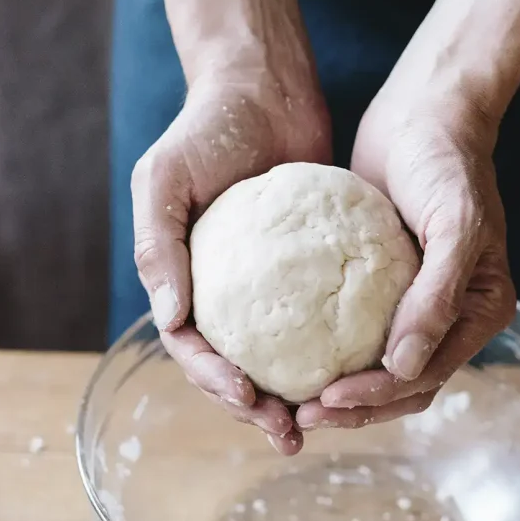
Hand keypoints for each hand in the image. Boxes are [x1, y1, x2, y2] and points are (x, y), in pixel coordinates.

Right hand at [132, 56, 331, 454]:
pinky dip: (333, 347)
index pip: (191, 348)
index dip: (215, 381)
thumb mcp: (165, 178)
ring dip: (295, 393)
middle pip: (233, 366)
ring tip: (326, 417)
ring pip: (278, 355)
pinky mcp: (309, 269)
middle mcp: (222, 291)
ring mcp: (267, 285)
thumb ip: (159, 245)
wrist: (263, 88)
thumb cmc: (206, 129)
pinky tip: (360, 367)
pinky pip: (320, 317)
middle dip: (256, 408)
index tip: (249, 400)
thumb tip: (169, 320)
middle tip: (292, 432)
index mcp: (182, 281)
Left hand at [296, 61, 515, 430]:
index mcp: (479, 311)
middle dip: (353, 409)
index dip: (376, 399)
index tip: (326, 400)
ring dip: (340, 392)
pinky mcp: (385, 286)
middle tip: (299, 415)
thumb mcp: (455, 223)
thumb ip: (438, 296)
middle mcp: (452, 317)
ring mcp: (418, 304)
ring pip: (378, 369)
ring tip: (290, 402)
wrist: (426, 112)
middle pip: (402, 386)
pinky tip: (289, 356)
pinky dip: (331, 352)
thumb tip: (407, 367)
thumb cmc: (447, 162)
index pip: (425, 376)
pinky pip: (357, 331)